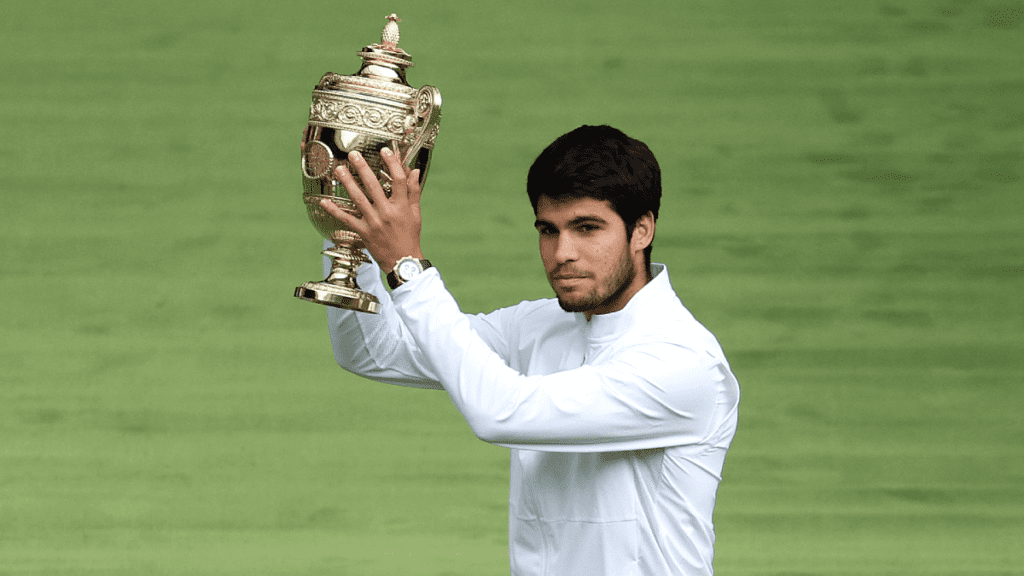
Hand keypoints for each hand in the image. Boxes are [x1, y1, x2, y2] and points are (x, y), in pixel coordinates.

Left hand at [319, 148, 423, 272]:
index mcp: (401, 206)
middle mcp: (387, 212)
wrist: (403, 261)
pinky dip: (334, 211)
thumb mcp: (415, 213)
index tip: (385, 150)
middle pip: (374, 186)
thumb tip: (414, 171)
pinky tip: (324, 201)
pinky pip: (347, 219)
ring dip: (347, 183)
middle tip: (353, 155)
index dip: (392, 163)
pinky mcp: (364, 232)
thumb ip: (414, 191)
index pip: (398, 180)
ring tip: (339, 170)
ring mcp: (374, 222)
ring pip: (358, 199)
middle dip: (363, 168)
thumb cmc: (410, 236)